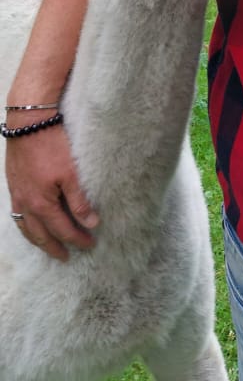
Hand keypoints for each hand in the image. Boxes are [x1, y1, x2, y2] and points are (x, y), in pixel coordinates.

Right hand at [6, 122, 98, 261]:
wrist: (28, 123)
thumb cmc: (51, 145)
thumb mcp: (71, 174)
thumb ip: (79, 201)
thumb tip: (90, 224)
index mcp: (41, 204)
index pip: (62, 230)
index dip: (77, 239)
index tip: (90, 245)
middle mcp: (26, 204)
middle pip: (41, 235)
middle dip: (54, 247)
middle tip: (66, 257)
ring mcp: (17, 195)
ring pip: (26, 227)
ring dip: (38, 240)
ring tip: (48, 246)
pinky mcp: (13, 185)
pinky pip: (18, 214)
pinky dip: (26, 225)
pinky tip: (30, 223)